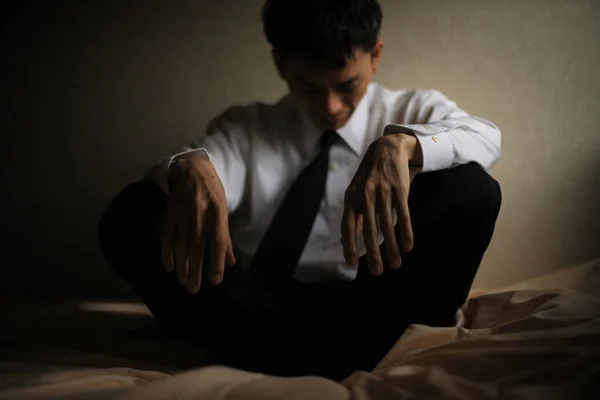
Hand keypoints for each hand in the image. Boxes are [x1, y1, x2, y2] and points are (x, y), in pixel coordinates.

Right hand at [161, 157, 234, 292]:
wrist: (190, 168)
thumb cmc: (212, 191)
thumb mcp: (223, 209)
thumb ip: (226, 237)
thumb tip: (231, 262)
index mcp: (217, 213)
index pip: (218, 242)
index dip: (216, 262)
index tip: (215, 281)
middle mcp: (200, 215)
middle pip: (197, 247)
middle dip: (195, 270)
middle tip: (193, 289)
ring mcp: (183, 214)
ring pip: (181, 245)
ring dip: (181, 265)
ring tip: (182, 281)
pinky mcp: (170, 213)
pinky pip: (167, 236)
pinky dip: (167, 252)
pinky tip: (168, 266)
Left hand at [341, 134, 421, 275]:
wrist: (388, 149)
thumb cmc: (370, 176)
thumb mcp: (356, 193)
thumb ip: (353, 216)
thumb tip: (344, 241)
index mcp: (352, 197)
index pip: (348, 225)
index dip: (350, 245)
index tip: (353, 263)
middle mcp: (365, 195)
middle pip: (368, 230)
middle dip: (373, 253)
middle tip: (377, 272)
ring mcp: (383, 192)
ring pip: (387, 226)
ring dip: (392, 247)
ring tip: (396, 264)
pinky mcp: (399, 190)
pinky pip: (403, 215)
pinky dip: (405, 232)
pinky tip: (408, 246)